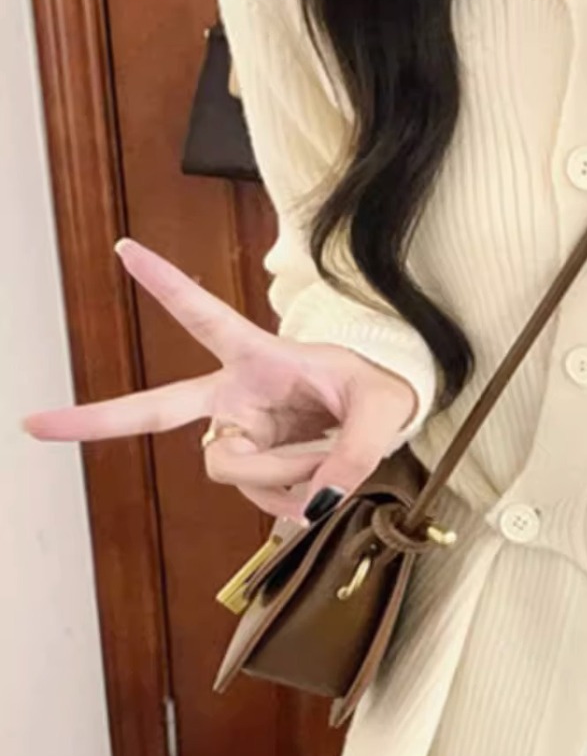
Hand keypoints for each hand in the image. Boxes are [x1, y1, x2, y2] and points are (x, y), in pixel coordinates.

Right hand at [23, 240, 418, 520]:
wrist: (383, 417)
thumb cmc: (379, 392)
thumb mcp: (383, 412)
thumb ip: (355, 454)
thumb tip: (317, 504)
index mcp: (259, 355)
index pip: (208, 318)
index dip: (170, 286)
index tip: (127, 251)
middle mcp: (234, 394)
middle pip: (158, 410)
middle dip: (98, 419)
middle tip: (34, 423)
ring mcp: (237, 433)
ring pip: (229, 469)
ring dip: (283, 475)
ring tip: (327, 458)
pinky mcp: (250, 468)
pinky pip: (258, 498)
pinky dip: (292, 500)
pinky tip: (316, 485)